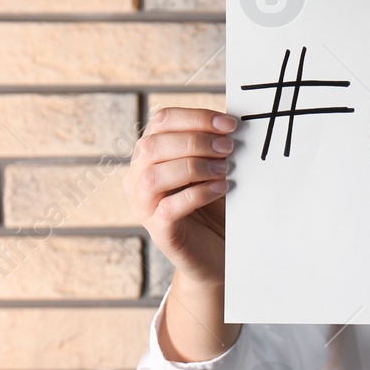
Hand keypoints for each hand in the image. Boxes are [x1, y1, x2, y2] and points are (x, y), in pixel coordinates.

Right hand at [125, 107, 237, 286]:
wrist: (218, 251)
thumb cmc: (215, 204)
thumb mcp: (215, 168)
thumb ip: (215, 145)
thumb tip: (231, 121)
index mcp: (151, 154)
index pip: (161, 121)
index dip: (195, 118)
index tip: (229, 124)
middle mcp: (138, 177)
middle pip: (153, 146)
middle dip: (194, 141)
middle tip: (228, 147)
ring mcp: (144, 206)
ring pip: (153, 177)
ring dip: (193, 167)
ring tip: (225, 169)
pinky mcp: (159, 231)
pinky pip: (169, 208)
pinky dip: (197, 194)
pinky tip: (222, 189)